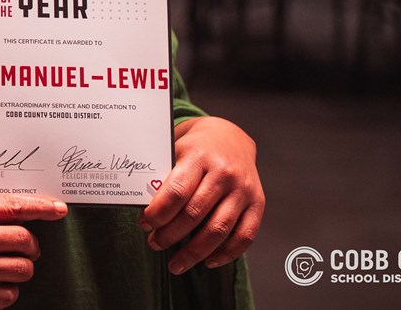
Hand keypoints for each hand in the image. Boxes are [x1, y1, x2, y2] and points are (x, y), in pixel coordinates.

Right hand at [0, 195, 67, 308]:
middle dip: (30, 245)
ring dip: (21, 267)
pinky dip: (7, 290)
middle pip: (24, 241)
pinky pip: (6, 296)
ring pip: (21, 269)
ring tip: (8, 265)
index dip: (43, 209)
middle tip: (24, 247)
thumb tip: (20, 216)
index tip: (59, 210)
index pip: (15, 207)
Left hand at [140, 116, 264, 274]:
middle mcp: (224, 173)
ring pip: (218, 229)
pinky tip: (207, 261)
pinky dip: (226, 253)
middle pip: (195, 213)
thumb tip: (142, 208)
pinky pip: (245, 235)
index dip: (158, 213)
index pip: (176, 191)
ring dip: (194, 252)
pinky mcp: (258, 203)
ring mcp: (243, 189)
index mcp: (199, 157)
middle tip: (154, 244)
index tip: (145, 225)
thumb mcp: (176, 152)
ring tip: (175, 263)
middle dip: (171, 235)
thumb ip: (162, 177)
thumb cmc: (196, 149)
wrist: (230, 138)